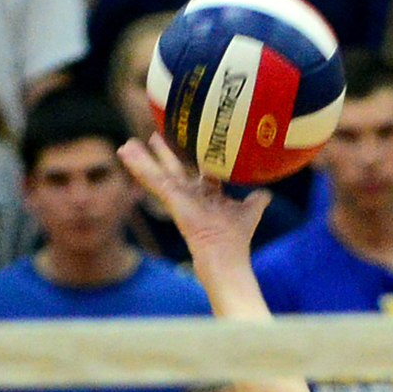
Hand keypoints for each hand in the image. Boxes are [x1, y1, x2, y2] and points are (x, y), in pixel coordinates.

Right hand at [118, 134, 269, 276]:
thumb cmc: (236, 238)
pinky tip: (124, 152)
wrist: (224, 254)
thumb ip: (257, 200)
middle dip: (164, 153)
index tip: (192, 141)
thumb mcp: (250, 212)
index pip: (200, 170)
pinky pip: (151, 178)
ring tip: (126, 144)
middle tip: (152, 137)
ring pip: (158, 172)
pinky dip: (138, 165)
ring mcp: (179, 196)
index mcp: (209, 194)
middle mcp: (192, 194)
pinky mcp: (170, 197)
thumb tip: (267, 192)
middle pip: (175, 168)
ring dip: (142, 158)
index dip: (196, 156)